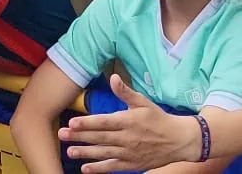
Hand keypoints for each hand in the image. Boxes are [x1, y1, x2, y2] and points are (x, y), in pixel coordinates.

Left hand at [59, 74, 200, 173]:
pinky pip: (114, 167)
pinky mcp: (133, 164)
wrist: (180, 141)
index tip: (72, 123)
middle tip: (61, 135)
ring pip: (104, 153)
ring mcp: (129, 153)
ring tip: (70, 151)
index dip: (87, 123)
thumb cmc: (159, 119)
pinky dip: (100, 168)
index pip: (104, 122)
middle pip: (100, 138)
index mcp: (128, 121)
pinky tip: (85, 168)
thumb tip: (114, 78)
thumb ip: (126, 92)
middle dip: (79, 137)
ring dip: (86, 153)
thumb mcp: (144, 102)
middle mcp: (127, 138)